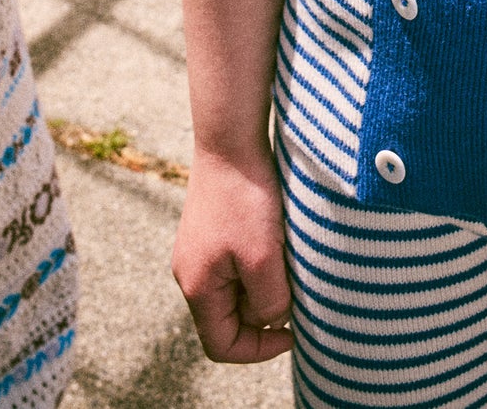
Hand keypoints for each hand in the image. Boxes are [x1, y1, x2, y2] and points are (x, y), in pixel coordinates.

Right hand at [173, 150, 291, 361]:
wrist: (230, 138)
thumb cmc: (244, 198)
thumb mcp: (263, 257)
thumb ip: (269, 301)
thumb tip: (273, 320)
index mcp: (196, 287)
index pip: (222, 344)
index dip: (259, 349)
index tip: (294, 331)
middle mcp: (191, 272)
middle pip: (230, 318)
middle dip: (264, 312)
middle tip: (295, 287)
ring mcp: (200, 249)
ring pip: (237, 288)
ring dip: (265, 283)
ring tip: (287, 258)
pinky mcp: (213, 228)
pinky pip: (237, 262)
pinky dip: (261, 260)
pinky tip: (278, 238)